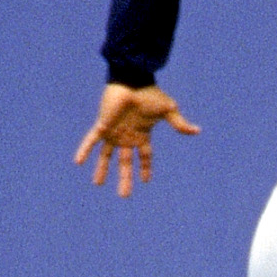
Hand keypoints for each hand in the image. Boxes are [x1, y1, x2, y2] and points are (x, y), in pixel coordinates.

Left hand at [74, 81, 199, 196]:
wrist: (133, 81)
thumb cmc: (150, 93)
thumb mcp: (168, 110)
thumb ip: (179, 124)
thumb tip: (198, 131)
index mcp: (141, 135)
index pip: (144, 156)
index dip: (145, 168)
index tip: (145, 181)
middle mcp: (127, 137)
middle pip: (125, 163)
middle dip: (125, 179)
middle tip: (124, 196)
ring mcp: (114, 132)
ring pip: (106, 155)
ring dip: (102, 169)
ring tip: (97, 183)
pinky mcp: (103, 125)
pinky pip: (91, 140)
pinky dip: (85, 150)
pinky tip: (78, 161)